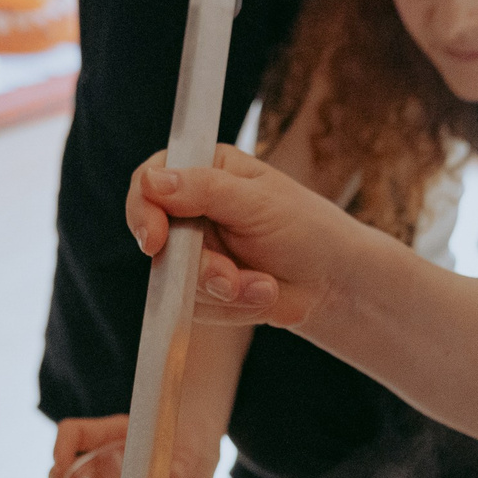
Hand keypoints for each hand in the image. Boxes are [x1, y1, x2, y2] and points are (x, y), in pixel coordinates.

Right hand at [48, 414, 216, 477]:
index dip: (62, 446)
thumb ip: (185, 462)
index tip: (62, 466)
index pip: (73, 433)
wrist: (199, 464)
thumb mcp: (193, 455)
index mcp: (113, 435)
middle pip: (62, 472)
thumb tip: (176, 473)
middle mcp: (100, 458)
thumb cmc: (194, 451)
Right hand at [127, 145, 370, 327]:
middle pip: (158, 240)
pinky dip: (231, 307)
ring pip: (175, 280)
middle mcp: (192, 209)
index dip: (143, 211)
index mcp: (204, 170)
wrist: (333, 283)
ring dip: (223, 290)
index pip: (148, 182)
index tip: (155, 240)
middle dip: (198, 267)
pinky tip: (261, 295)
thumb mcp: (257, 202)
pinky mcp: (202, 289)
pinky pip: (193, 306)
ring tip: (263, 285)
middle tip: (230, 278)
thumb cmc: (306, 228)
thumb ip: (204, 190)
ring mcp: (195, 252)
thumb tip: (150, 181)